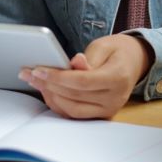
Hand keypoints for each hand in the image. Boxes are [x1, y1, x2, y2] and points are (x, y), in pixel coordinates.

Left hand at [17, 33, 152, 118]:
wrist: (133, 63)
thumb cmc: (116, 51)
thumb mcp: (103, 46)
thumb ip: (88, 57)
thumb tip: (74, 64)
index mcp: (117, 78)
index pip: (82, 82)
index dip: (58, 77)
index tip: (38, 69)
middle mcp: (114, 99)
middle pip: (74, 97)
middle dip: (48, 85)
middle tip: (28, 74)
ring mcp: (108, 110)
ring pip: (72, 110)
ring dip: (50, 96)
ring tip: (34, 81)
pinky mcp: (100, 115)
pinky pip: (75, 114)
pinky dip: (58, 104)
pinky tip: (46, 91)